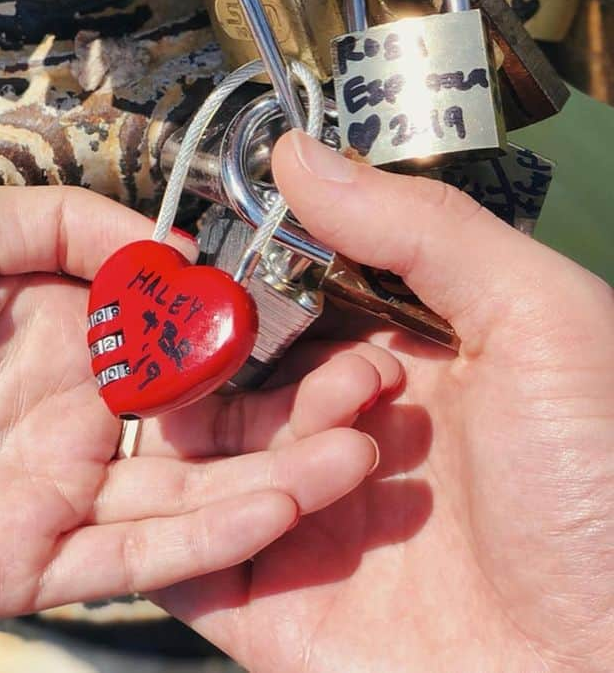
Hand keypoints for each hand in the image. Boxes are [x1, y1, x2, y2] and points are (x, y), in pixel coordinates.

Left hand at [0, 181, 392, 615]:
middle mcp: (66, 405)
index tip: (314, 311)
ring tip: (353, 452)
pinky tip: (272, 507)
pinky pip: (130, 557)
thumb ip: (63, 223)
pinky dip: (205, 537)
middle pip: (199, 415)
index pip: (173, 325)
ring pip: (185, 492)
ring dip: (272, 477)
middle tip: (371, 390)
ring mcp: (50, 486)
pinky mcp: (23, 559)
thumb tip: (172, 241)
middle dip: (287, 407)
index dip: (242, 322)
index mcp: (52, 321)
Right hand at [158, 130, 613, 672]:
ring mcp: (305, 522)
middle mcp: (346, 432)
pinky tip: (277, 505)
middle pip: (236, 369)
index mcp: (405, 358)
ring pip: (204, 454)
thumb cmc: (609, 496)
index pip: (292, 293)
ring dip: (245, 440)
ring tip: (351, 458)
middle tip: (330, 376)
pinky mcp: (274, 610)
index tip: (249, 251)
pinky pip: (190, 558)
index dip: (266, 269)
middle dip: (251, 355)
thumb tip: (298, 151)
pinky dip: (197, 525)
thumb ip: (420, 225)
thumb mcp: (539, 319)